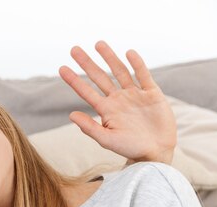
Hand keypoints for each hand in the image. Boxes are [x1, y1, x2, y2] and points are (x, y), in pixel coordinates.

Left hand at [59, 40, 176, 163]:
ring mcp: (135, 95)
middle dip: (87, 63)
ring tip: (98, 44)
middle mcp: (118, 99)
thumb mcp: (106, 140)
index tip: (61, 68)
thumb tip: (70, 115)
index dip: (74, 80)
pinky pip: (143, 75)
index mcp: (106, 110)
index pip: (86, 92)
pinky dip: (137, 64)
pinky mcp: (152, 94)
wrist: (155, 153)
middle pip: (100, 77)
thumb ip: (89, 127)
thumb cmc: (129, 149)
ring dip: (109, 58)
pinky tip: (128, 53)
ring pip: (120, 71)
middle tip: (74, 49)